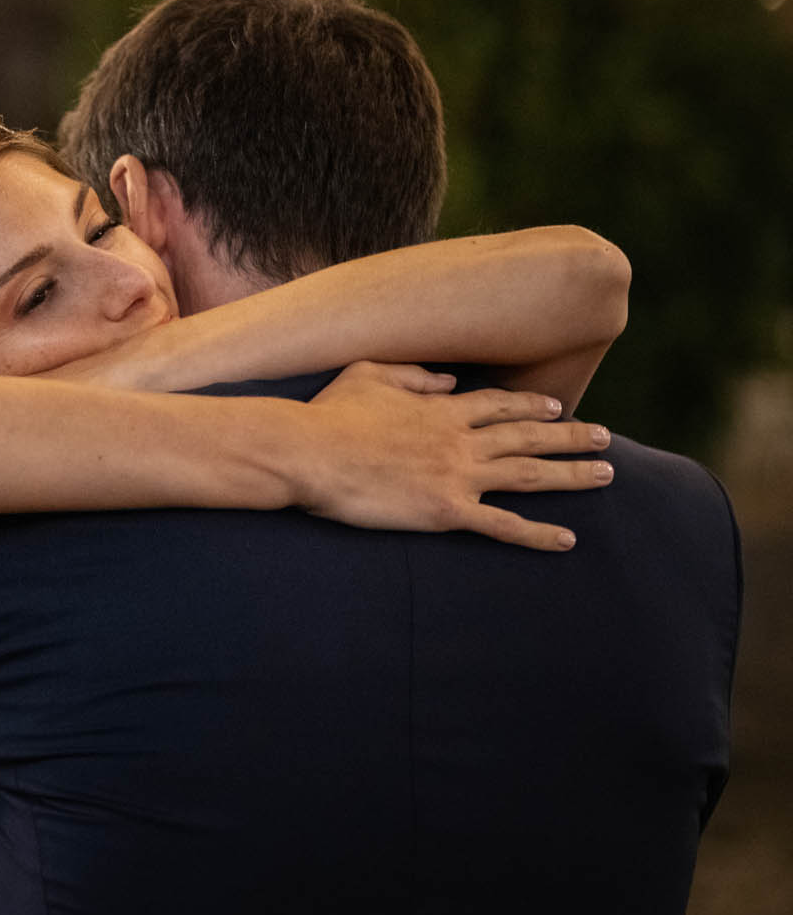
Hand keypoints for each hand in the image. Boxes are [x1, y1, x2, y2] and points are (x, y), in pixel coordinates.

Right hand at [298, 361, 612, 550]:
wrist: (309, 452)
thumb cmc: (329, 414)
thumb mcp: (369, 374)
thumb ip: (414, 375)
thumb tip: (448, 381)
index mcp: (441, 409)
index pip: (499, 405)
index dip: (532, 406)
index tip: (558, 409)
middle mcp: (460, 440)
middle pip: (528, 437)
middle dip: (571, 437)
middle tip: (605, 438)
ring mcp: (457, 475)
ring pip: (529, 475)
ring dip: (571, 475)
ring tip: (606, 475)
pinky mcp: (446, 511)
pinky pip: (503, 526)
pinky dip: (538, 534)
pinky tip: (568, 540)